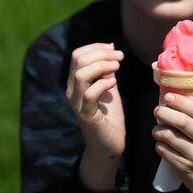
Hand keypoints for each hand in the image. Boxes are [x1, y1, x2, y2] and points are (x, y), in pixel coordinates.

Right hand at [65, 43, 124, 190]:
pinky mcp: (86, 115)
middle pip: (78, 60)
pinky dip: (103, 84)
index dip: (95, 47)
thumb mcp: (108, 87)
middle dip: (101, 53)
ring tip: (117, 67)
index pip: (77, 55)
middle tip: (120, 57)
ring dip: (102, 66)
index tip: (113, 48)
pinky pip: (89, 94)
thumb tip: (110, 49)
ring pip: (80, 74)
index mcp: (76, 82)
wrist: (109, 144)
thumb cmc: (109, 116)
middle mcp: (72, 91)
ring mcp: (77, 103)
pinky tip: (114, 84)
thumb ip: (106, 71)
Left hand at [153, 93, 192, 192]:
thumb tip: (176, 101)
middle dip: (164, 113)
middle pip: (181, 121)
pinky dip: (159, 144)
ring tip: (158, 129)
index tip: (168, 96)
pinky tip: (162, 143)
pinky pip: (164, 150)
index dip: (180, 101)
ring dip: (158, 129)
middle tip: (158, 110)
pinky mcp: (185, 168)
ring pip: (168, 135)